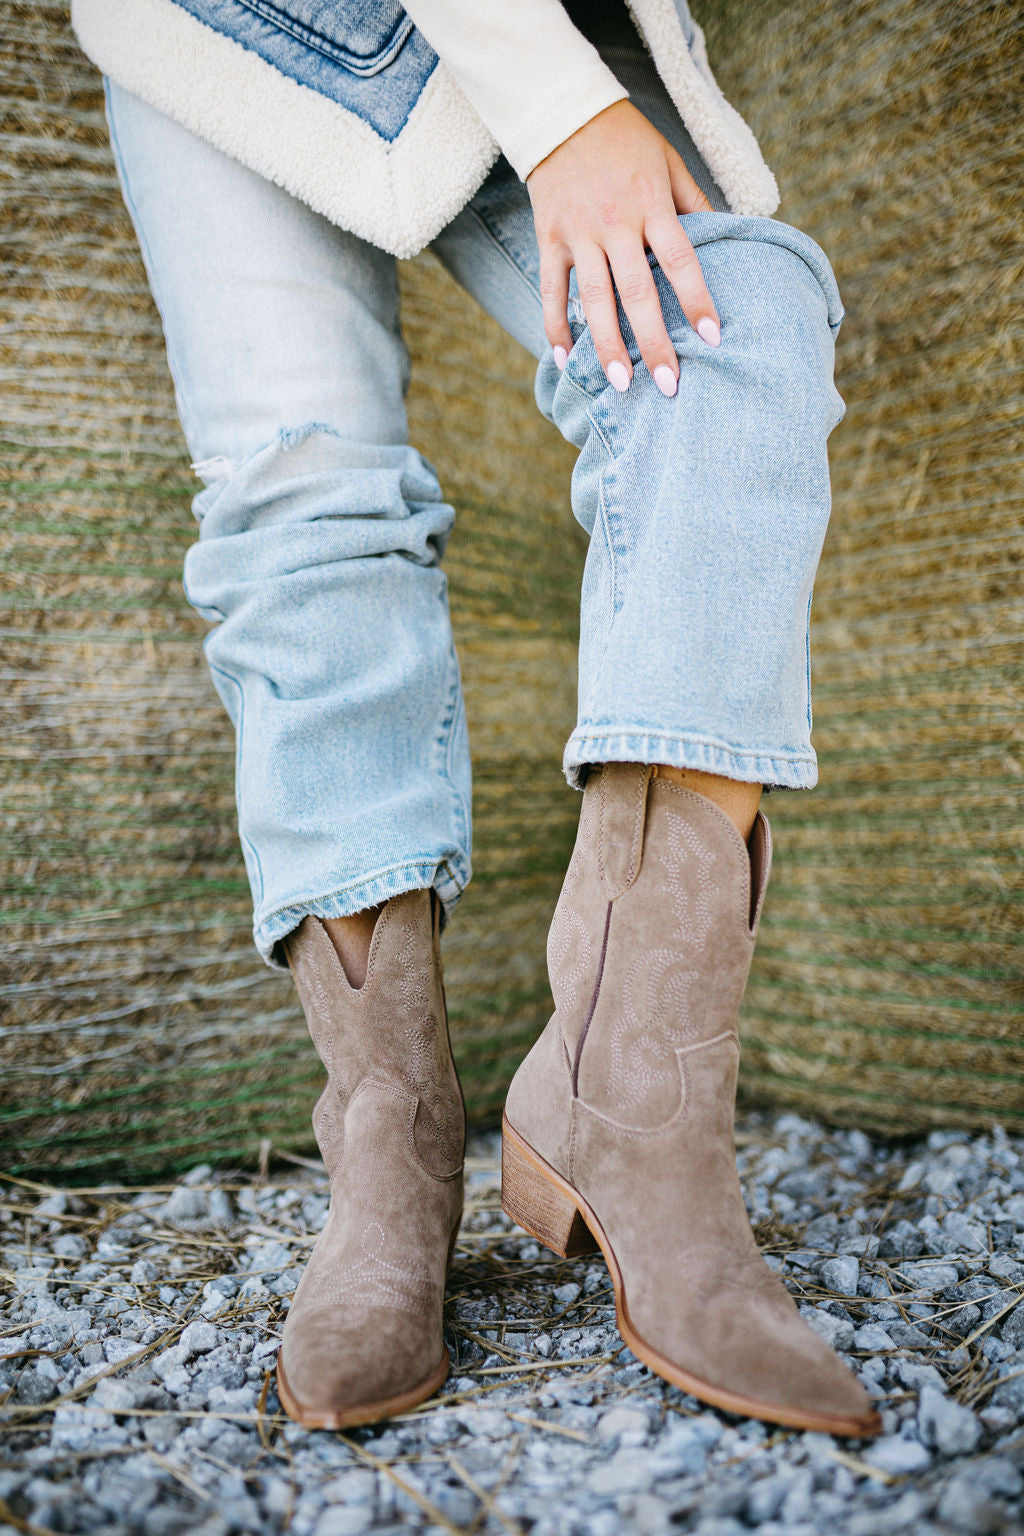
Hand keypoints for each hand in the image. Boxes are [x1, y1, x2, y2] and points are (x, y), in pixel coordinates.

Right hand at [526, 100, 720, 396]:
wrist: (563, 113)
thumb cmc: (627, 140)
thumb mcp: (669, 162)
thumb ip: (695, 204)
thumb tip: (730, 237)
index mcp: (651, 204)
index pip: (679, 260)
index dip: (697, 300)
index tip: (712, 338)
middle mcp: (615, 224)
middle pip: (637, 293)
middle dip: (653, 342)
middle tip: (668, 385)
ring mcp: (578, 234)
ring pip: (593, 300)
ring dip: (607, 346)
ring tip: (622, 385)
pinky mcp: (549, 239)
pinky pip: (551, 290)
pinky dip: (555, 327)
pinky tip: (565, 360)